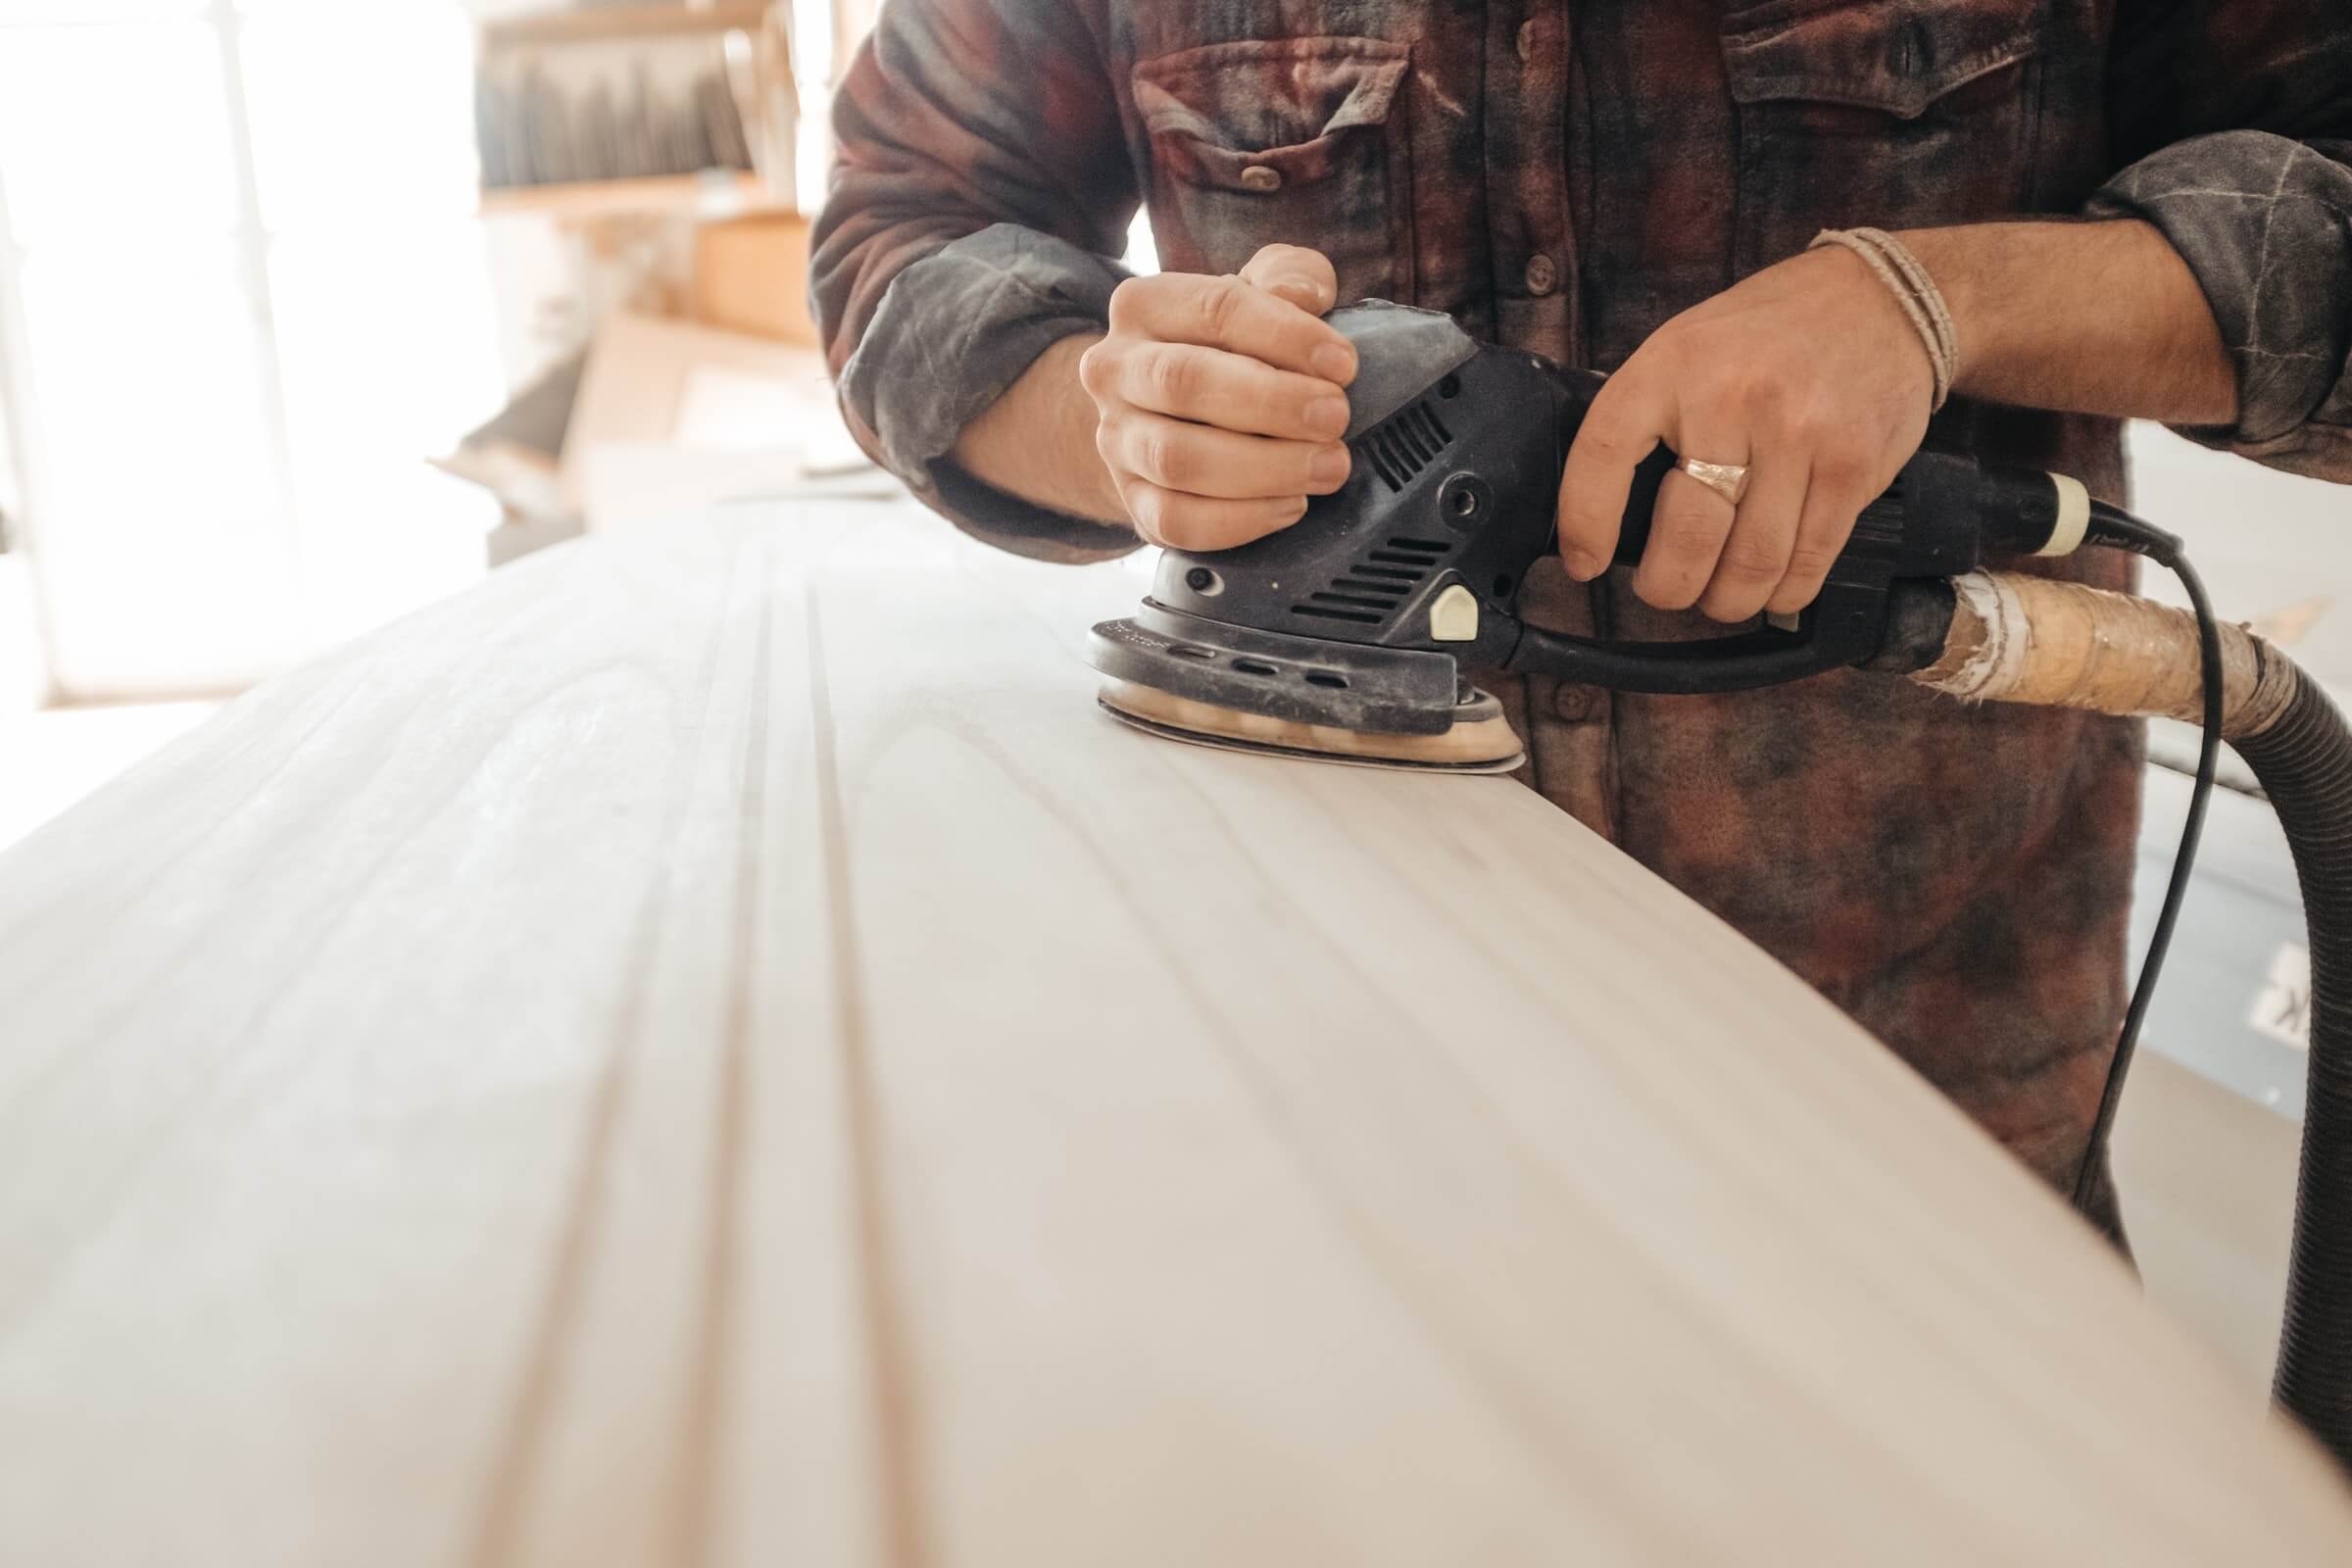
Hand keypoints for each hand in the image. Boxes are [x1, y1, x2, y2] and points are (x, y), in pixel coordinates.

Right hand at [1079, 245, 1358, 550]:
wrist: (1170, 413)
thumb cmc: (1231, 345)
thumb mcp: (1261, 292)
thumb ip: (1290, 276)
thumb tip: (1303, 295)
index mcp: (1145, 305)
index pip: (1215, 309)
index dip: (1286, 336)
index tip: (1343, 365)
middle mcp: (1115, 369)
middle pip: (1184, 383)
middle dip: (1272, 404)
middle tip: (1336, 418)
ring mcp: (1116, 440)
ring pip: (1177, 459)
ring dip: (1265, 468)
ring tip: (1328, 466)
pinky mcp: (1132, 500)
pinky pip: (1176, 521)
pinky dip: (1241, 519)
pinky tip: (1291, 505)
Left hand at [1555, 246, 1936, 621]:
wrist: (1879, 297)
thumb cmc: (1769, 333)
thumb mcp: (1688, 347)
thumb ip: (1652, 416)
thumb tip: (1614, 514)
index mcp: (1672, 365)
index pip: (1604, 454)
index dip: (1586, 523)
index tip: (1585, 563)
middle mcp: (1733, 398)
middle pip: (1688, 535)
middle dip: (1670, 586)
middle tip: (1668, 589)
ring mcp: (1799, 435)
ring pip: (1752, 562)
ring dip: (1729, 599)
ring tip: (1720, 596)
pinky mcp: (1852, 466)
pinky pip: (1809, 559)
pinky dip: (1785, 591)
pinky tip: (1772, 587)